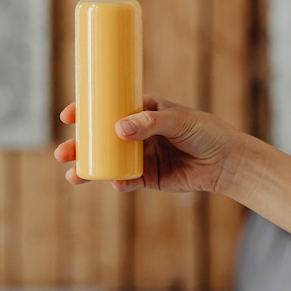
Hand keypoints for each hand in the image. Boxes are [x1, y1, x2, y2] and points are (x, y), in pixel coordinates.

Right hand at [54, 95, 241, 193]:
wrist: (227, 161)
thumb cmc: (205, 131)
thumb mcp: (178, 120)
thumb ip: (150, 123)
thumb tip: (118, 129)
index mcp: (142, 111)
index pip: (108, 108)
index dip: (86, 111)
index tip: (69, 115)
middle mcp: (137, 132)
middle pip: (101, 138)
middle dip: (79, 145)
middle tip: (63, 152)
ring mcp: (141, 155)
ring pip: (108, 161)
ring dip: (89, 168)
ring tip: (73, 175)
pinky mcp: (149, 177)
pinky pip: (127, 180)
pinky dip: (118, 182)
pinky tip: (114, 183)